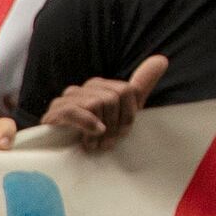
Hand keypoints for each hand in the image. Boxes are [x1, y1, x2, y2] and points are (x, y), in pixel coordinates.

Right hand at [0, 55, 165, 152]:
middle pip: (114, 96)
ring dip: (101, 131)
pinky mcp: (54, 113)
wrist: (59, 156)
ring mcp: (67, 99)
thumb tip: (161, 59)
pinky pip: (75, 110)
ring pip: (97, 103)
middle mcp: (84, 88)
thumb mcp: (122, 113)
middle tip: (108, 142)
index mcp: (101, 87)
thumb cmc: (93, 136)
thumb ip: (140, 86)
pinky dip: (87, 124)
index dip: (129, 115)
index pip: (127, 90)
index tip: (121, 133)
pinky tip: (91, 138)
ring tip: (95, 145)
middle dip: (116, 124)